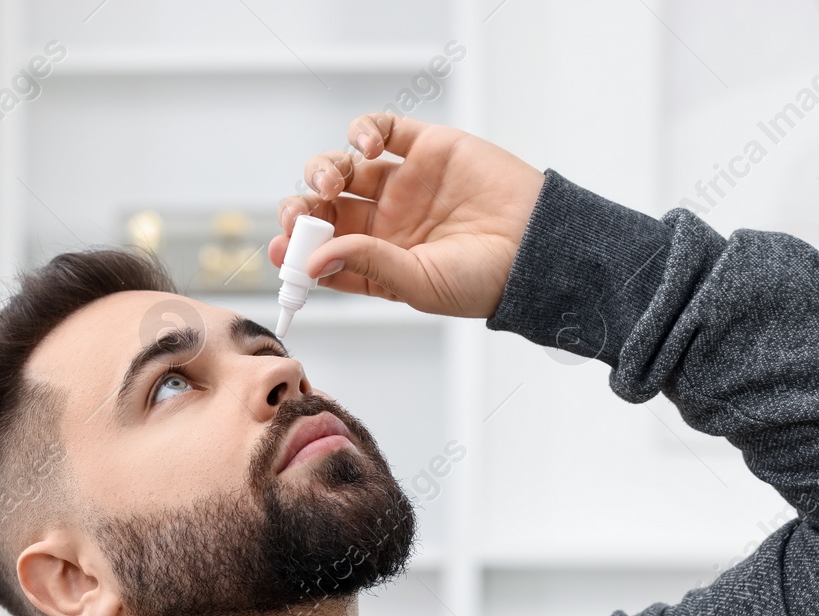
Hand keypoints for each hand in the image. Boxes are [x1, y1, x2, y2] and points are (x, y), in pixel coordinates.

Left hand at [269, 113, 545, 318]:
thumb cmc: (485, 279)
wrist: (538, 246)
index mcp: (378, 261)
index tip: (280, 248)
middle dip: (303, 208)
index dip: (295, 249)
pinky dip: (362, 131)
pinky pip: (381, 129)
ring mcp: (403, 183)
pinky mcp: (425, 147)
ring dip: (323, 170)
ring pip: (342, 168)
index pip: (322, 253)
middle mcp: (385, 222)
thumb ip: (367, 266)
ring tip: (332, 182)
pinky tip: (367, 146)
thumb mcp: (419, 283)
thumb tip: (312, 259)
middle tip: (302, 213)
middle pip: (324, 209)